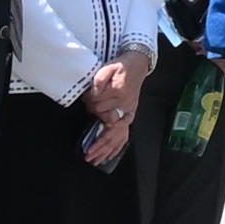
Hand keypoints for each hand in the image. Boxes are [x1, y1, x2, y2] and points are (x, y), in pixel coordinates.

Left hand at [83, 51, 144, 166]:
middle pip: (106, 122)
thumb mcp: (108, 67)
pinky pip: (124, 134)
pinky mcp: (130, 114)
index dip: (89, 104)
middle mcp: (124, 104)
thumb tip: (93, 93)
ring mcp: (128, 111)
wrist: (138, 64)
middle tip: (87, 148)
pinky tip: (108, 156)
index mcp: (118, 92)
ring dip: (104, 147)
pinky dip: (115, 146)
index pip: (98, 105)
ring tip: (94, 159)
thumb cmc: (121, 66)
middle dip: (96, 136)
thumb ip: (99, 80)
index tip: (86, 102)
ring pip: (116, 133)